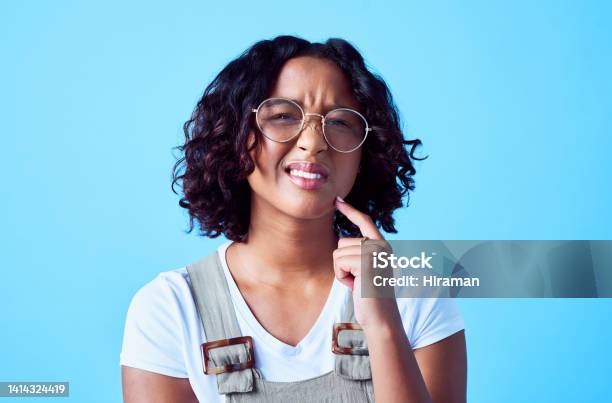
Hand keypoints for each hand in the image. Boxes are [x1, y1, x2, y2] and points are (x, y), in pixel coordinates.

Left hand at [332, 196, 400, 330]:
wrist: (381, 319)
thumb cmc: (369, 296)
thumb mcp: (364, 270)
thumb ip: (358, 254)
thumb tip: (340, 240)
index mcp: (382, 245)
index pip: (365, 221)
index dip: (350, 210)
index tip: (337, 199)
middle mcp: (381, 246)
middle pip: (342, 241)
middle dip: (342, 263)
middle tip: (357, 280)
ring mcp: (374, 253)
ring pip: (337, 253)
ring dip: (341, 271)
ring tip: (357, 283)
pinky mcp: (366, 263)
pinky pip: (338, 262)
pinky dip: (341, 276)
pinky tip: (355, 286)